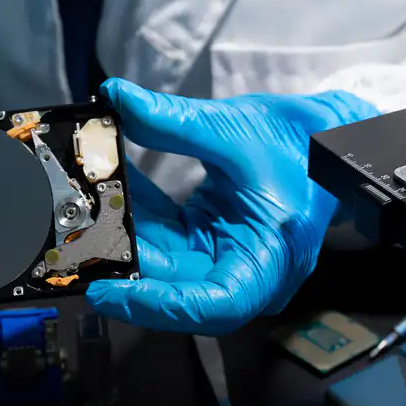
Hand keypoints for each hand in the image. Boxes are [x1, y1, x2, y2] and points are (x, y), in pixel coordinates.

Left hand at [85, 78, 377, 335]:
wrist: (331, 140)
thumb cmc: (304, 144)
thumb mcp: (237, 129)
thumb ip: (172, 121)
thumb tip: (119, 100)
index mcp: (270, 258)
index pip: (213, 304)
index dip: (157, 305)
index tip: (109, 289)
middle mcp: (249, 270)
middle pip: (176, 284)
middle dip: (123, 258)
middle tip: (75, 235)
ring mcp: (228, 259)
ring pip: (163, 262)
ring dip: (123, 234)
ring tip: (84, 206)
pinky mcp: (211, 243)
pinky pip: (165, 239)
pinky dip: (137, 217)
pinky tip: (110, 190)